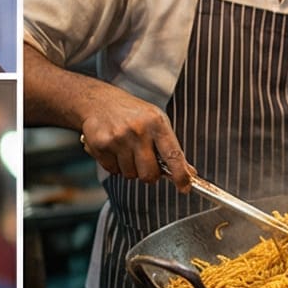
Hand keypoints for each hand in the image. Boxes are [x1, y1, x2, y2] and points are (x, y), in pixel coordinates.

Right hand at [72, 80, 195, 189]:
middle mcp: (138, 130)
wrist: (99, 101)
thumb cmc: (132, 113)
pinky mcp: (101, 145)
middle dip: (149, 175)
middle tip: (145, 163)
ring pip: (130, 175)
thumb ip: (171, 147)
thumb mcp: (156, 122)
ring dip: (130, 168)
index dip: (180, 175)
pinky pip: (113, 171)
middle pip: (149, 173)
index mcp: (156, 123)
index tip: (184, 187)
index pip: (173, 155)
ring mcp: (118, 138)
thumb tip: (188, 172)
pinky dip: (115, 165)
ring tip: (126, 149)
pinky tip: (114, 149)